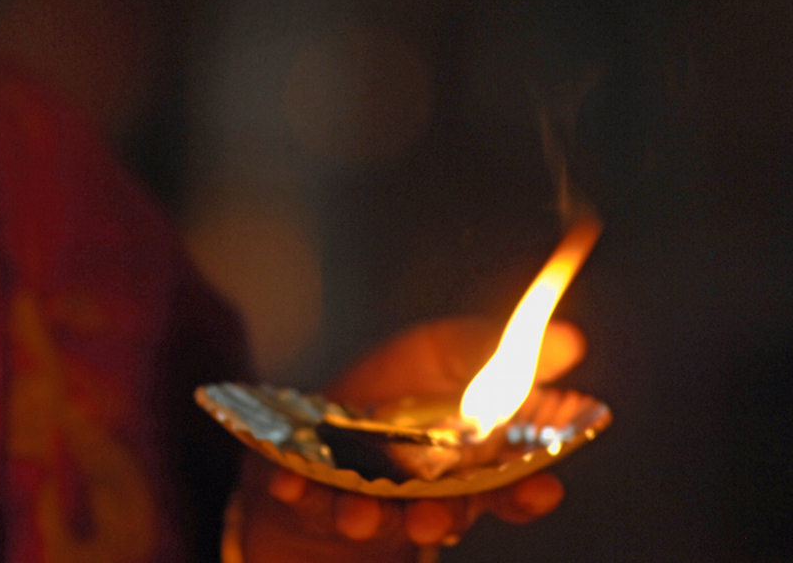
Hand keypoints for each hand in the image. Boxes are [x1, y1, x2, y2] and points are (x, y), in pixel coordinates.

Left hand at [237, 317, 585, 561]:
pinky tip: (288, 480)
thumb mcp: (444, 351)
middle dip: (442, 517)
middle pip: (444, 513)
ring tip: (358, 513)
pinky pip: (306, 499)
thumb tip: (572, 340)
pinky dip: (298, 492)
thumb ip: (493, 349)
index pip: (506, 488)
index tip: (543, 488)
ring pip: (379, 519)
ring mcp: (368, 499)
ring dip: (372, 518)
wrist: (322, 422)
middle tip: (438, 518)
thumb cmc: (396, 386)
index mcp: (465, 465)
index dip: (525, 492)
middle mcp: (422, 492)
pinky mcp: (314, 497)